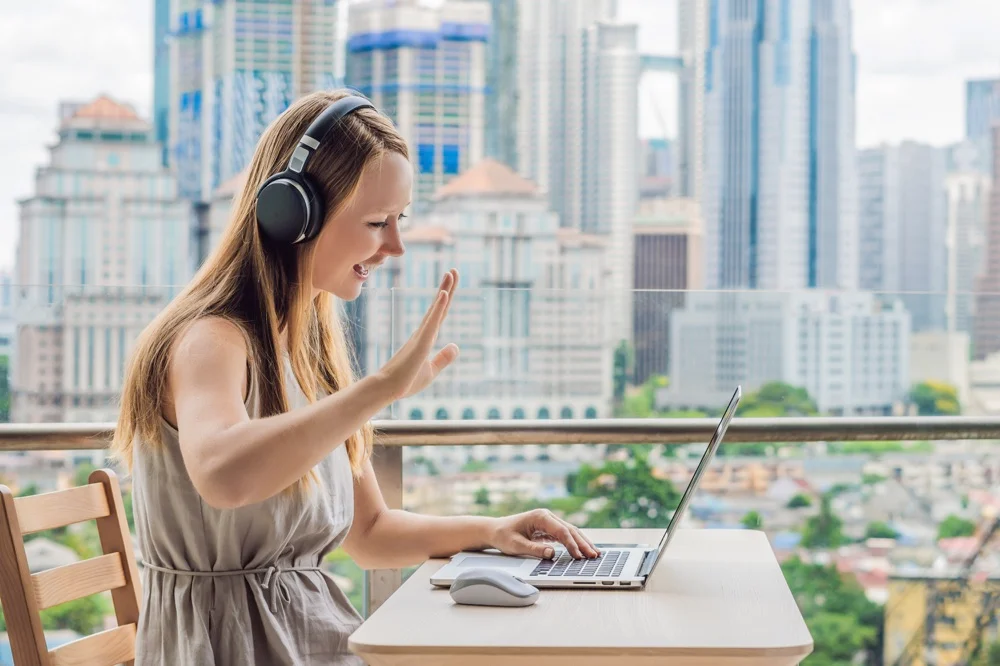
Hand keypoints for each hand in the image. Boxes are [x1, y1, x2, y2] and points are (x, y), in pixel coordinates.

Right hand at [375, 269, 459, 400]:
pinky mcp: (420, 343)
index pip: (440, 314)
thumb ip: (443, 358)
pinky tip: (445, 294)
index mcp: (425, 338)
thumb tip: (456, 346)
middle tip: (454, 271)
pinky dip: (438, 307)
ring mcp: (421, 336)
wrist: (386, 390)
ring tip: (451, 273)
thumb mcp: (431, 370)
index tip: (451, 282)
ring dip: (444, 290)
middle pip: (439, 307)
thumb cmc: (405, 382)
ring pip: (436, 309)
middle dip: (447, 288)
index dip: (447, 298)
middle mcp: (423, 333)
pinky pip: (431, 322)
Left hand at [488, 509, 599, 559]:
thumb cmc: (504, 535)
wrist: (494, 530)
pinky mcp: (549, 528)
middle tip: (594, 556)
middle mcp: (547, 516)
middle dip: (583, 543)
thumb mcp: (516, 545)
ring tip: (595, 553)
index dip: (571, 544)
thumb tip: (552, 553)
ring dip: (582, 543)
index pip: (561, 530)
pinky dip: (575, 543)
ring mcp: (549, 521)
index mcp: (540, 516)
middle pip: (570, 529)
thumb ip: (534, 549)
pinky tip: (584, 551)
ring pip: (570, 532)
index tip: (578, 556)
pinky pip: (566, 535)